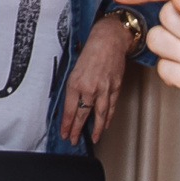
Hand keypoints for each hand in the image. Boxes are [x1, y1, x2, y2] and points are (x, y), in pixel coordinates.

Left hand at [58, 16, 133, 144]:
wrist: (109, 40)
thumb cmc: (90, 51)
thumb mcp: (73, 69)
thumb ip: (72, 87)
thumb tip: (69, 104)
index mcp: (75, 83)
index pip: (69, 110)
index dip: (66, 124)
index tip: (64, 133)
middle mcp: (90, 88)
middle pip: (83, 115)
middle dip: (77, 130)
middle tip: (73, 140)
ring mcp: (104, 89)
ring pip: (99, 114)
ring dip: (95, 129)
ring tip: (92, 138)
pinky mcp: (115, 87)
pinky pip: (111, 107)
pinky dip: (108, 118)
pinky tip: (105, 125)